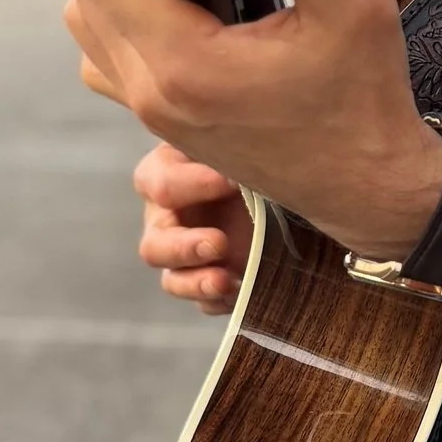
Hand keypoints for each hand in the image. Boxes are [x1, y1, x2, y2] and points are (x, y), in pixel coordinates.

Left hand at [63, 0, 441, 263]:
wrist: (368, 187)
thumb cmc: (364, 100)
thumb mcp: (349, 3)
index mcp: (187, 65)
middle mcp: (153, 94)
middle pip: (83, 0)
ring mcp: (152, 117)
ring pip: (87, 34)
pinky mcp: (162, 127)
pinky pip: (109, 65)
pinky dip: (131, 34)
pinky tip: (194, 23)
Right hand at [133, 140, 250, 311]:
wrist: (285, 176)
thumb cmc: (252, 146)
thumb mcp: (239, 140)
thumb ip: (232, 149)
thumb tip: (243, 166)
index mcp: (166, 173)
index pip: (161, 184)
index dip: (194, 185)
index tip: (233, 181)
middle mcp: (168, 217)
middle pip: (156, 244)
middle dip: (185, 247)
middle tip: (219, 242)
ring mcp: (186, 255)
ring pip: (172, 279)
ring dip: (196, 283)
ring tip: (225, 281)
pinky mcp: (211, 279)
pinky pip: (205, 301)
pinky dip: (221, 301)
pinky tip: (242, 293)